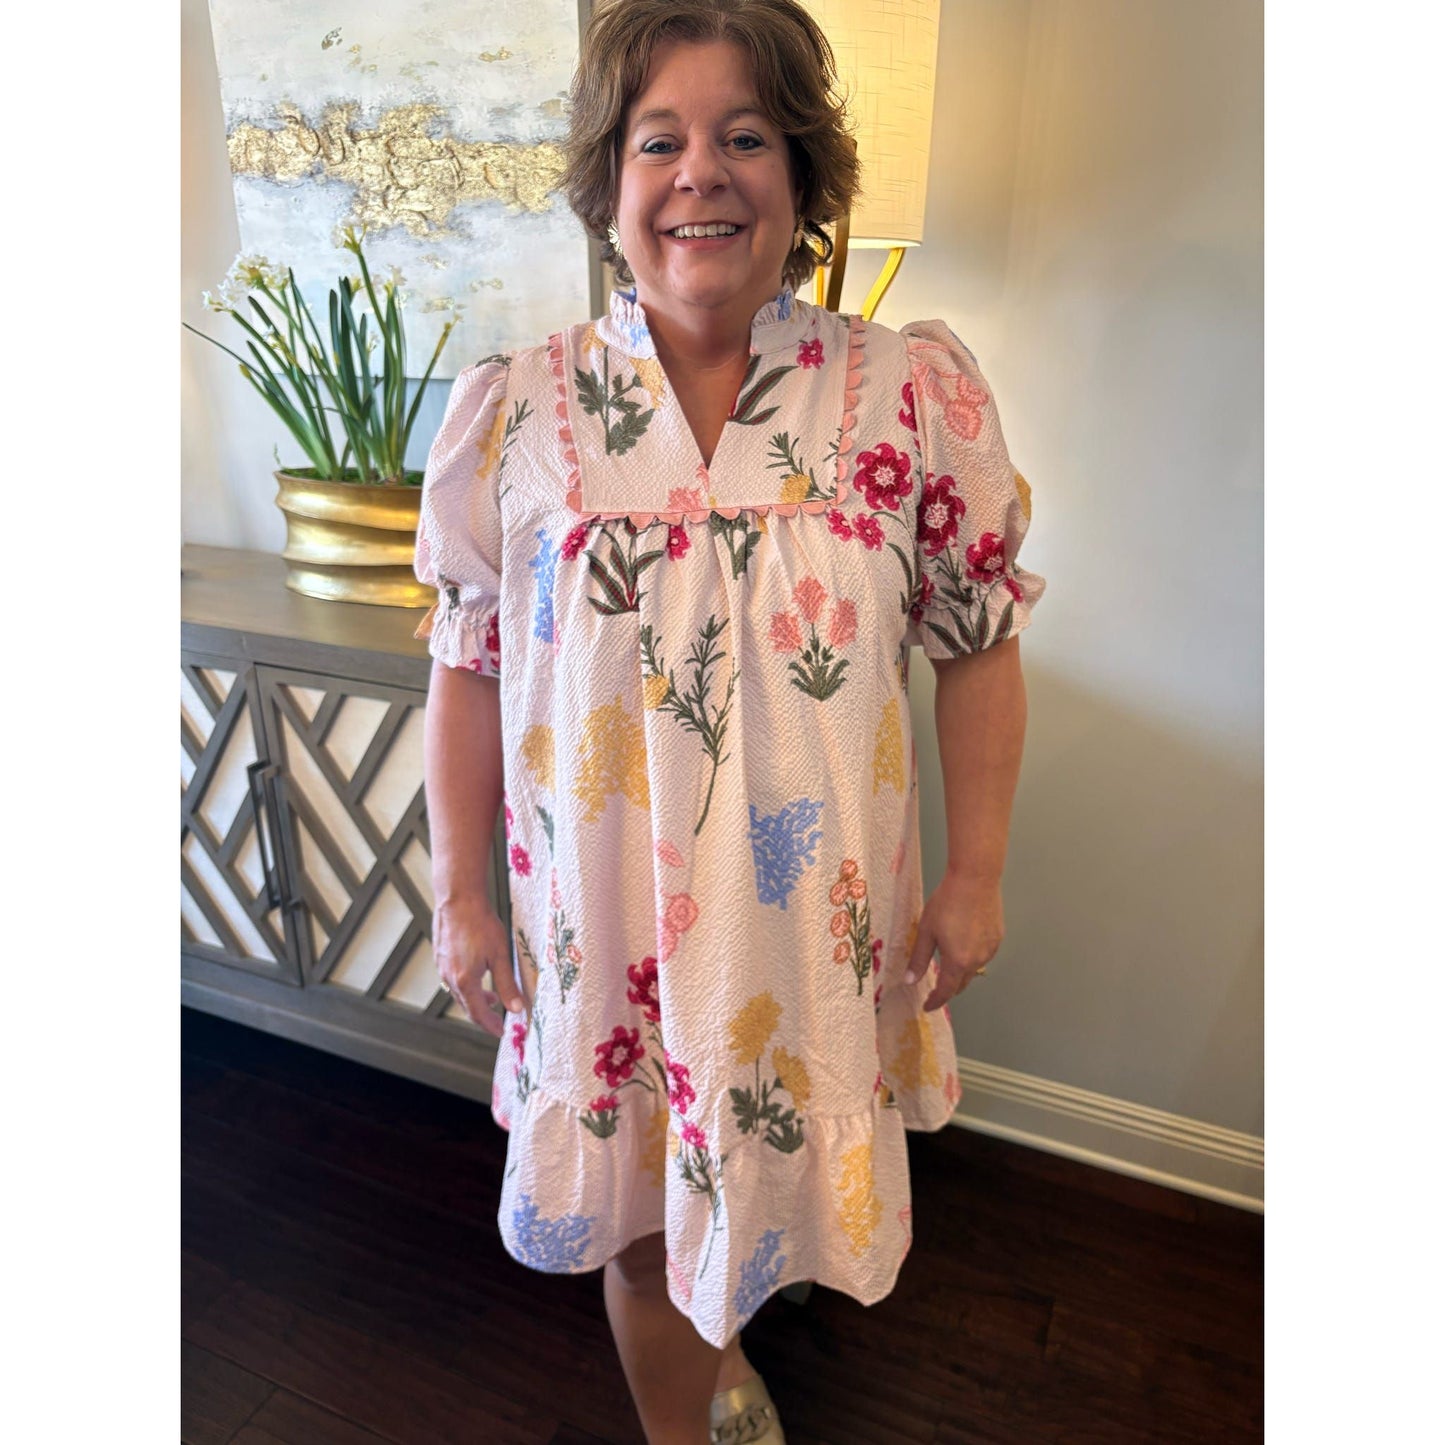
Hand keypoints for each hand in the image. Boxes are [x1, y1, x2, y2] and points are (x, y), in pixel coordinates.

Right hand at [433, 894, 526, 1039]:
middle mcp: (450, 977)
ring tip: (491, 996)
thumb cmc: (480, 924)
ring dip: (475, 999)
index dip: (490, 1025)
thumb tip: (517, 1007)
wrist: (458, 899)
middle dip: (483, 1015)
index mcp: (465, 981)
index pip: (477, 1014)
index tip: (500, 1032)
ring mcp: (442, 967)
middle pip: (466, 1006)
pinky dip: (466, 985)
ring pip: (459, 993)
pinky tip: (476, 975)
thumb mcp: (500, 956)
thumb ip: (507, 984)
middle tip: (498, 1019)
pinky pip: (452, 979)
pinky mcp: (440, 956)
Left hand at [903, 872, 1003, 1011]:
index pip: (946, 991)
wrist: (975, 880)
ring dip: (960, 971)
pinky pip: (983, 955)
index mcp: (958, 962)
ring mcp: (990, 949)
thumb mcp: (926, 931)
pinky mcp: (998, 938)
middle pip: (961, 983)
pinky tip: (964, 943)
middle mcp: (977, 960)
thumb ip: (919, 959)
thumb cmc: (947, 902)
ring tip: (947, 961)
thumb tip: (910, 980)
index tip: (928, 1006)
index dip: (935, 1001)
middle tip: (935, 988)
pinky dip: (972, 956)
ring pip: (973, 969)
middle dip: (948, 988)